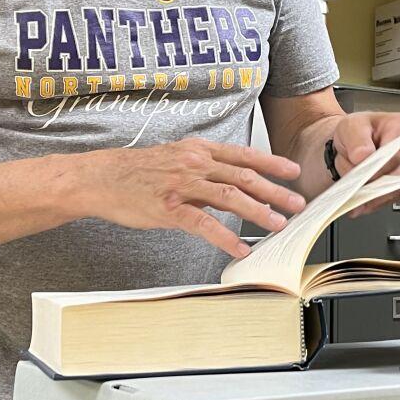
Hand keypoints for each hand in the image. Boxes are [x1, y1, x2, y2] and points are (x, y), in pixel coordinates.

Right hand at [81, 139, 305, 257]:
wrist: (101, 178)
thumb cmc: (138, 172)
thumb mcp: (176, 159)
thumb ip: (204, 170)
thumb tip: (232, 185)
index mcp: (199, 150)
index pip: (243, 155)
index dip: (272, 163)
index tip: (293, 172)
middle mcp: (195, 163)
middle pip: (244, 176)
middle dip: (275, 191)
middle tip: (297, 203)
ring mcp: (182, 185)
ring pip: (230, 197)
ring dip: (258, 212)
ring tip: (278, 224)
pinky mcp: (169, 208)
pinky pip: (204, 224)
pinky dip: (225, 238)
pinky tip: (240, 249)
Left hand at [331, 111, 399, 215]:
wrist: (352, 144)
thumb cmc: (356, 131)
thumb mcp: (350, 126)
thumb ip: (357, 139)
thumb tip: (364, 156)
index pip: (395, 154)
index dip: (379, 168)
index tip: (363, 176)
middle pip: (399, 174)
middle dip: (375, 184)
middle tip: (355, 189)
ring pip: (396, 189)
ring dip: (373, 195)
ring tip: (354, 196)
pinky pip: (392, 198)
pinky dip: (374, 202)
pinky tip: (360, 202)